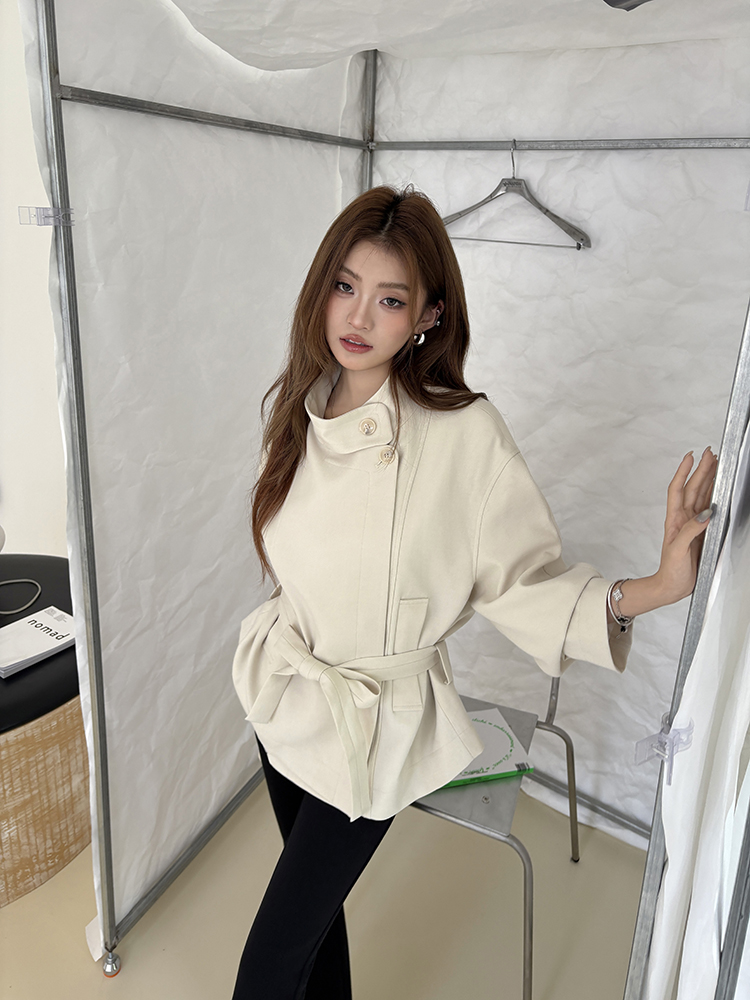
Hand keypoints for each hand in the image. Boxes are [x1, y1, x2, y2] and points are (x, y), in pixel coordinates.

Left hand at [616, 447, 717, 618]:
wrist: (672, 587)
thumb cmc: (671, 571)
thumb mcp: (677, 551)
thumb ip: (690, 531)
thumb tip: (705, 514)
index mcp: (674, 520)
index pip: (677, 490)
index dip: (683, 472)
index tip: (690, 456)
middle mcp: (683, 519)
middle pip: (692, 488)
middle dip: (701, 470)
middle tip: (710, 453)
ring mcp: (692, 524)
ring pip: (701, 496)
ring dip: (708, 479)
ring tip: (716, 463)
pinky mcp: (701, 531)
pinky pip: (708, 509)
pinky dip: (714, 496)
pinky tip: (719, 488)